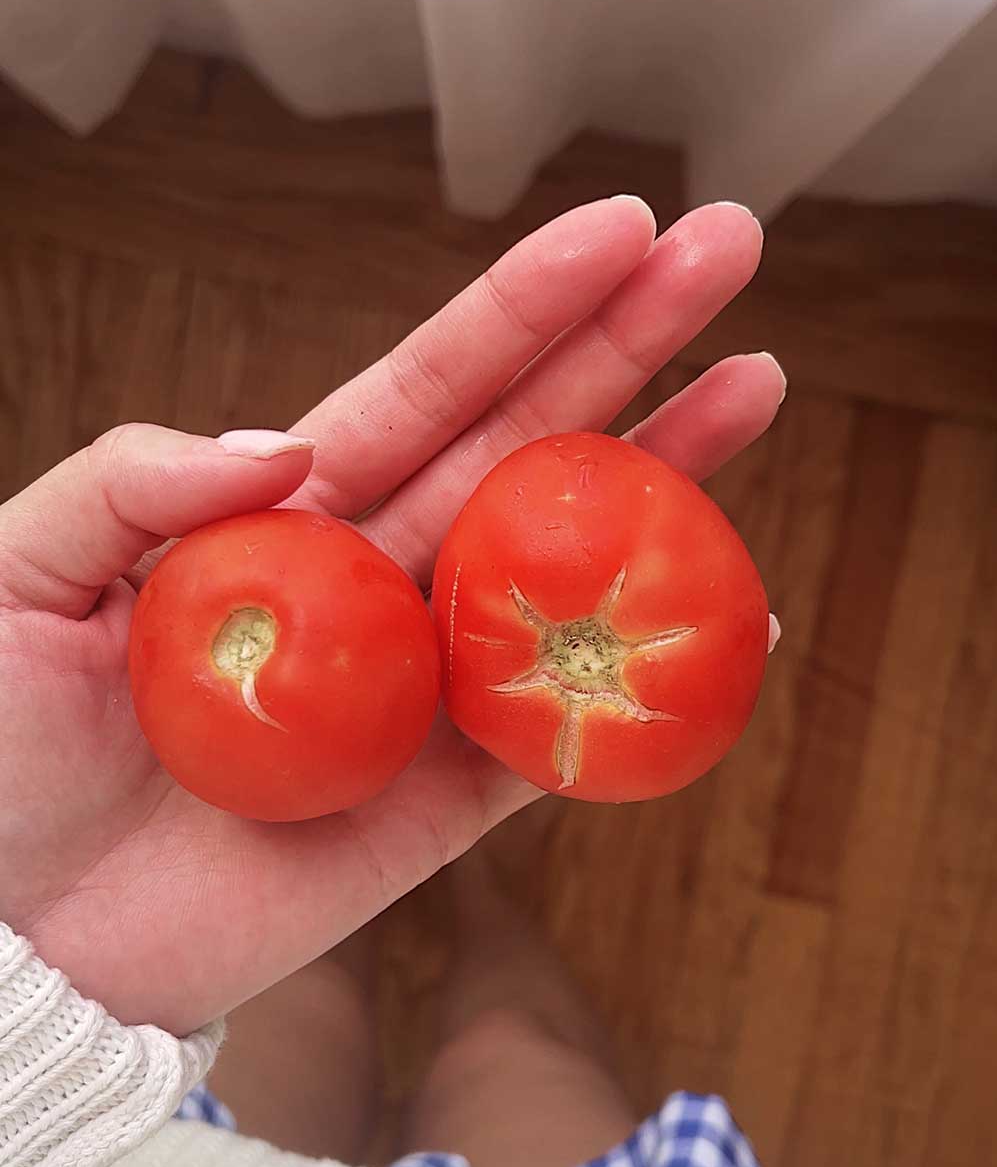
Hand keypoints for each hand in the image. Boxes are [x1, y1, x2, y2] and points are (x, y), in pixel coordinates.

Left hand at [0, 199, 781, 1033]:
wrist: (13, 938)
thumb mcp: (11, 574)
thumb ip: (134, 483)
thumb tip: (291, 443)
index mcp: (281, 519)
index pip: (424, 391)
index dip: (520, 310)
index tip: (616, 228)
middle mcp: (370, 590)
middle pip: (522, 453)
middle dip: (627, 350)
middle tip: (731, 249)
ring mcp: (415, 698)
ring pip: (564, 576)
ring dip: (665, 488)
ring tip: (754, 391)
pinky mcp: (435, 812)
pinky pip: (558, 740)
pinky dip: (648, 685)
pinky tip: (735, 615)